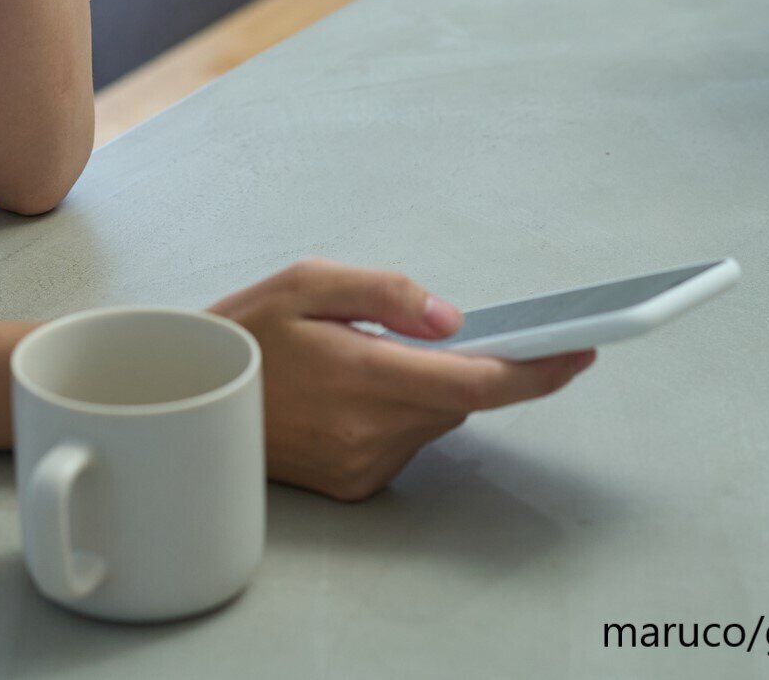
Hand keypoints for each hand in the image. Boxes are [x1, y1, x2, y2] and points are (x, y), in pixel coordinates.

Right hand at [208, 259, 595, 501]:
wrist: (188, 399)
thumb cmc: (243, 335)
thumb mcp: (306, 282)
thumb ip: (387, 294)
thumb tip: (453, 319)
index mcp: (362, 377)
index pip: (477, 380)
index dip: (537, 369)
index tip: (580, 350)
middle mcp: (369, 433)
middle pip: (459, 398)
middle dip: (460, 362)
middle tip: (427, 330)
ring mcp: (362, 465)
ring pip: (435, 420)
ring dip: (424, 387)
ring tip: (364, 357)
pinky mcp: (354, 485)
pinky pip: (406, 442)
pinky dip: (398, 412)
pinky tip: (350, 392)